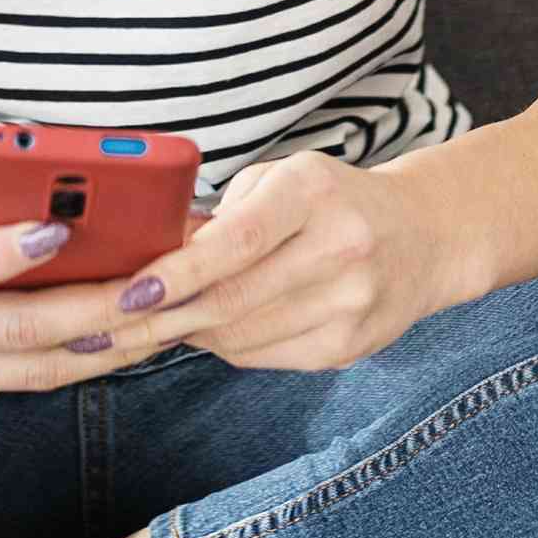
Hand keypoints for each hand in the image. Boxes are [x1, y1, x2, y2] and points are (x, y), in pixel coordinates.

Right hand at [0, 134, 226, 412]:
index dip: (3, 253)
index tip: (60, 226)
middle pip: (10, 330)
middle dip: (93, 308)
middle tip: (158, 280)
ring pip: (31, 369)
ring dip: (106, 343)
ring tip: (166, 309)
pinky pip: (24, 380)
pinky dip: (80, 357)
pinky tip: (127, 327)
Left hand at [94, 151, 464, 374]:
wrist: (425, 237)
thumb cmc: (333, 201)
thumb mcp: (283, 179)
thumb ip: (223, 213)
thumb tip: (150, 257)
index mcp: (314, 192)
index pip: (238, 240)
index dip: (179, 272)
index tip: (130, 292)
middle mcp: (341, 247)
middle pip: (232, 300)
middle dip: (164, 316)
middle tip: (111, 324)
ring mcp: (351, 304)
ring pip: (241, 337)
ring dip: (190, 332)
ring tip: (163, 317)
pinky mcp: (351, 347)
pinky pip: (264, 358)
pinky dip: (227, 346)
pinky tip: (217, 327)